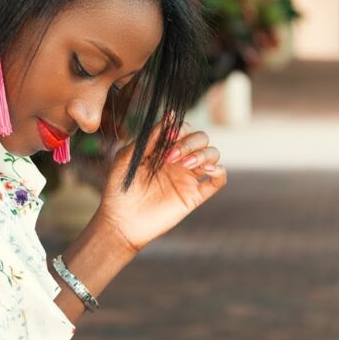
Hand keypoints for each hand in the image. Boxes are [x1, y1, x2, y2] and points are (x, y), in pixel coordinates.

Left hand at [98, 120, 226, 252]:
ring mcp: (188, 178)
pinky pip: (218, 180)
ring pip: (213, 154)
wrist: (121, 222)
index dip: (180, 129)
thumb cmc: (120, 190)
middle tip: (169, 157)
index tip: (167, 137)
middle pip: (201, 138)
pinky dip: (219, 171)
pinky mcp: (194, 196)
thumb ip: (149, 138)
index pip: (184, 129)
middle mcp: (179, 161)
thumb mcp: (129, 158)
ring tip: (184, 164)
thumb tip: (170, 117)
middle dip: (189, 142)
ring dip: (203, 154)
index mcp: (164, 150)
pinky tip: (205, 170)